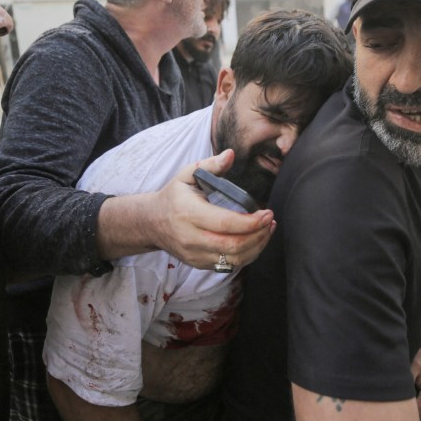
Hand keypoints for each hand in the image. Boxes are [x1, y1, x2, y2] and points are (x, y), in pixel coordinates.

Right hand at [149, 149, 274, 269]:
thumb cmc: (173, 196)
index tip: (267, 213)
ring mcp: (194, 254)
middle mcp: (191, 237)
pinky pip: (228, 265)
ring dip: (256, 247)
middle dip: (258, 235)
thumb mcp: (186, 175)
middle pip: (232, 245)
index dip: (251, 222)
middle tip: (270, 222)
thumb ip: (210, 165)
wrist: (151, 223)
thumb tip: (230, 154)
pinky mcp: (198, 263)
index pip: (225, 224)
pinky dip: (246, 255)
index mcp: (190, 213)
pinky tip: (255, 241)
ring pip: (233, 259)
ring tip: (266, 231)